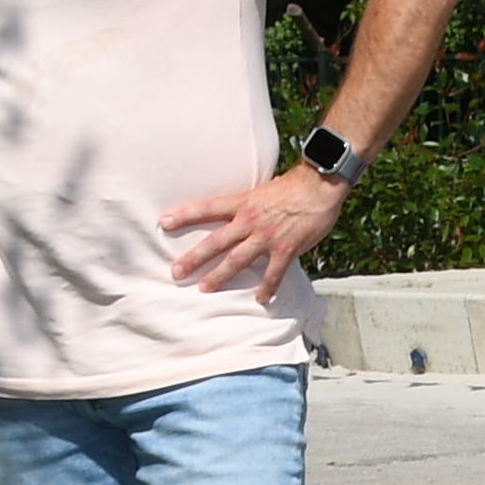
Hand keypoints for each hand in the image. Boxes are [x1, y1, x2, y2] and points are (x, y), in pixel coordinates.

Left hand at [162, 166, 344, 295]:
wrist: (320, 186)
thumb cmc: (294, 186)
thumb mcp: (262, 190)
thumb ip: (248, 205)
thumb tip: (237, 215)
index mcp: (242, 203)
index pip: (207, 208)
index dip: (185, 214)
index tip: (164, 222)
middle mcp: (249, 221)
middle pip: (215, 242)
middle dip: (194, 257)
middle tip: (175, 271)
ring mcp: (266, 237)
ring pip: (237, 260)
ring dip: (219, 276)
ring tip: (204, 288)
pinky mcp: (285, 249)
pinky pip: (273, 274)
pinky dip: (267, 288)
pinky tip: (260, 299)